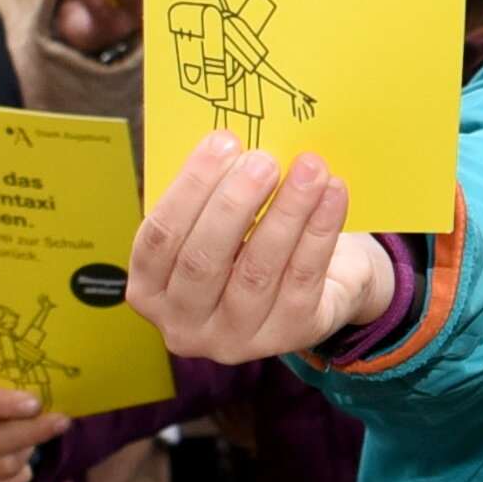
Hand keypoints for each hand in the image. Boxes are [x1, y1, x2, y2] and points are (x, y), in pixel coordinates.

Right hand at [0, 376, 69, 481]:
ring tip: (33, 441)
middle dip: (33, 431)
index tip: (36, 404)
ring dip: (27, 452)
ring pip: (4, 466)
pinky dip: (21, 477)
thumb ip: (11, 388)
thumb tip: (53, 390)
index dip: (5, 404)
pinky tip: (24, 465)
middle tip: (61, 422)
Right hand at [128, 134, 385, 364]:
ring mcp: (236, 339)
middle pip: (203, 260)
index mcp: (150, 290)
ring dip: (286, 212)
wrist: (314, 286)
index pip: (159, 238)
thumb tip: (234, 146)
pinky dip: (320, 230)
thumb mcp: (218, 225)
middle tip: (264, 159)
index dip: (190, 187)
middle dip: (234, 203)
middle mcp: (184, 325)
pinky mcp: (289, 335)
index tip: (223, 142)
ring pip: (258, 270)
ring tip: (308, 168)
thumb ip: (213, 194)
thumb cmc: (249, 242)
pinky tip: (332, 193)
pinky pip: (303, 278)